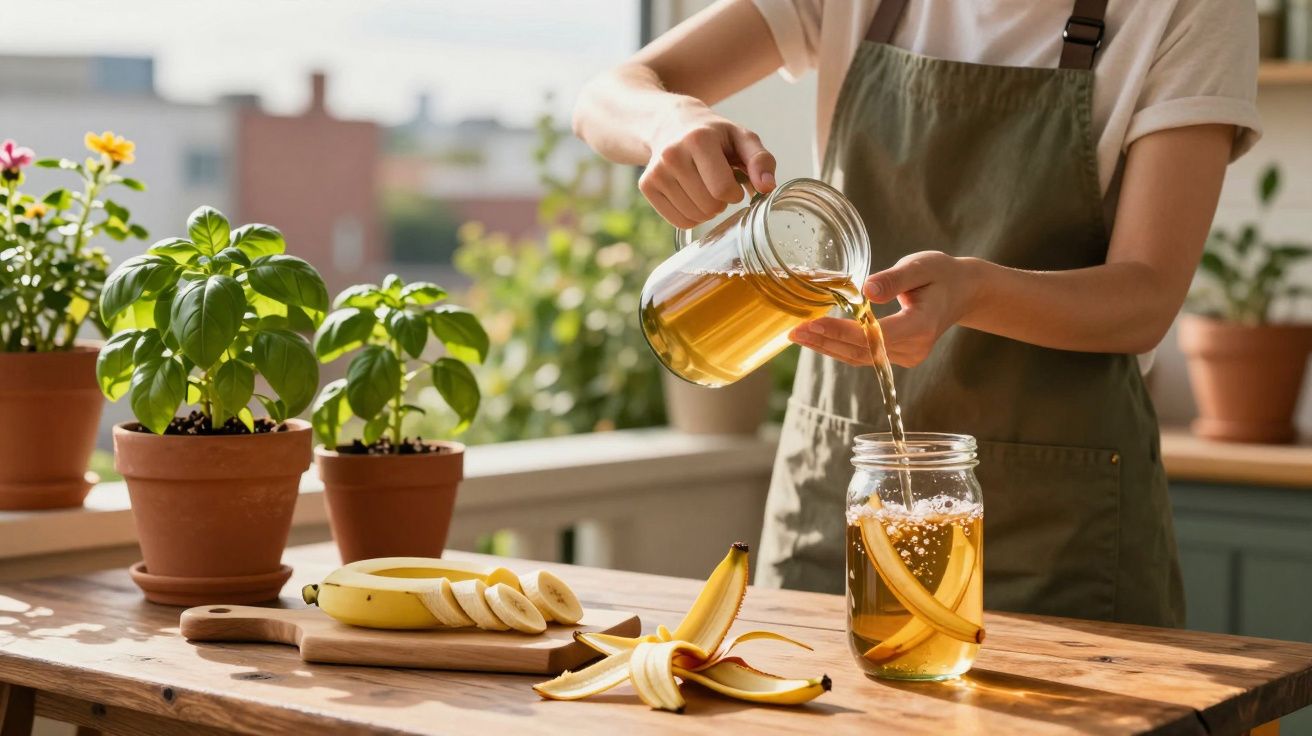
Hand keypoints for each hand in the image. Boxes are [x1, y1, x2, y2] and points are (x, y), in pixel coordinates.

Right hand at [640, 99, 776, 227]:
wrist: (671, 124)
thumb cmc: (714, 135)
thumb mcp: (742, 138)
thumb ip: (760, 160)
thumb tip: (767, 187)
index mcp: (699, 139)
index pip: (722, 189)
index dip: (735, 193)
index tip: (734, 182)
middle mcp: (673, 155)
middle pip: (709, 206)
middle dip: (721, 202)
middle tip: (717, 184)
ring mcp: (657, 171)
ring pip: (694, 216)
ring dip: (707, 210)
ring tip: (704, 187)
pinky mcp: (647, 185)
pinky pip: (679, 221)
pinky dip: (691, 216)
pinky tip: (691, 196)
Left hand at [789, 252, 979, 367]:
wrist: (962, 292)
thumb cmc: (941, 274)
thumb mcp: (921, 266)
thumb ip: (895, 279)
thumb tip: (866, 290)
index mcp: (922, 326)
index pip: (876, 335)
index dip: (843, 331)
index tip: (814, 323)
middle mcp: (914, 348)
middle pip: (863, 351)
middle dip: (826, 341)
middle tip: (794, 331)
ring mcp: (907, 356)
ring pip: (860, 357)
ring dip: (827, 347)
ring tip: (797, 335)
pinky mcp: (898, 357)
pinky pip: (864, 356)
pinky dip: (838, 347)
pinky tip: (816, 338)